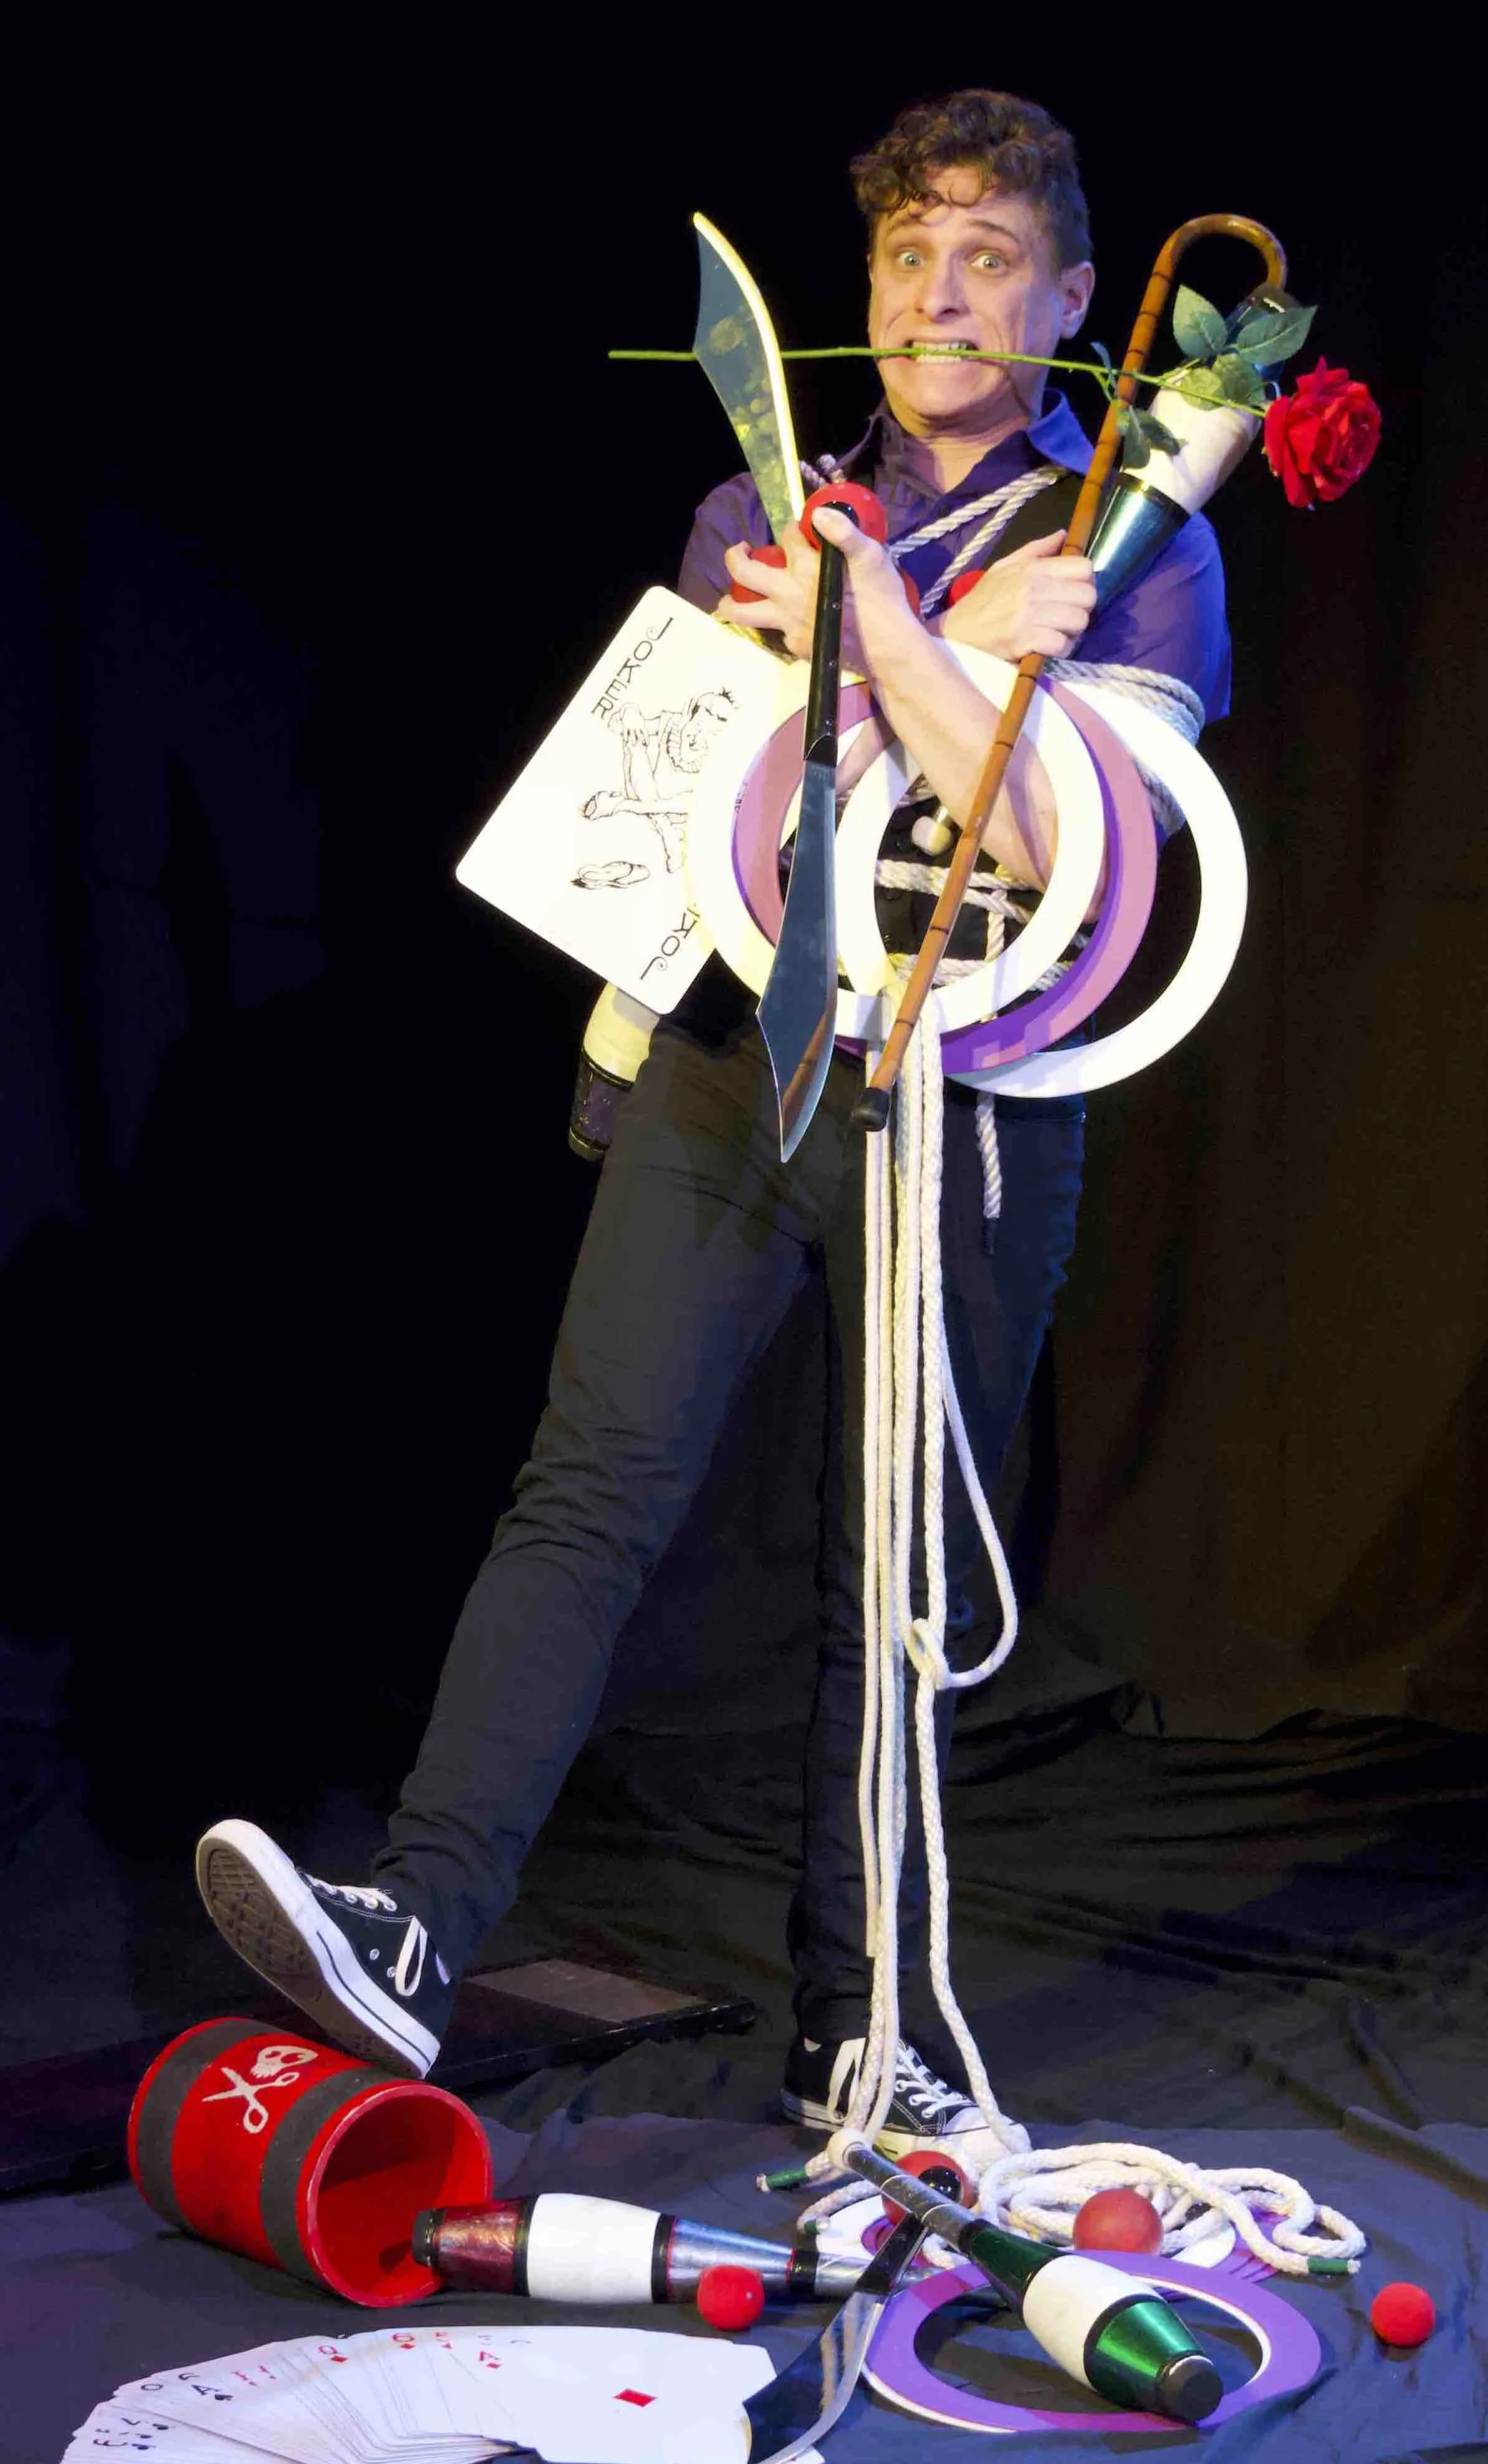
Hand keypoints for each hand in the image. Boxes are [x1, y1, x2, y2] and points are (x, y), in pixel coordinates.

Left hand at [719, 510, 916, 672]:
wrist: (887, 649)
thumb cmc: (881, 599)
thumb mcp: (870, 556)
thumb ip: (843, 532)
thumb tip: (817, 513)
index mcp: (805, 567)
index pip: (786, 537)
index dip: (791, 528)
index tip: (797, 530)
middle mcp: (787, 594)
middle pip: (743, 573)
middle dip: (734, 557)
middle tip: (740, 551)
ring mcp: (787, 623)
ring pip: (744, 613)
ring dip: (731, 603)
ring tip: (729, 598)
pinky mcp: (795, 645)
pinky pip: (775, 631)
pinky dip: (776, 622)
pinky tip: (787, 619)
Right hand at [938, 530, 1095, 661]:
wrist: (953, 634)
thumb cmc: (980, 602)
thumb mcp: (1003, 567)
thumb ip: (1035, 550)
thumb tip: (1063, 535)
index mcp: (1032, 568)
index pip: (1084, 568)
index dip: (1084, 583)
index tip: (1071, 594)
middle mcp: (1034, 587)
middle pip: (1088, 597)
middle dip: (1080, 610)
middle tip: (1064, 617)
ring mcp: (1029, 614)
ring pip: (1078, 621)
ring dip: (1071, 632)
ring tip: (1054, 633)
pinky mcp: (1024, 640)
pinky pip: (1061, 644)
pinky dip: (1057, 650)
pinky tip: (1045, 648)